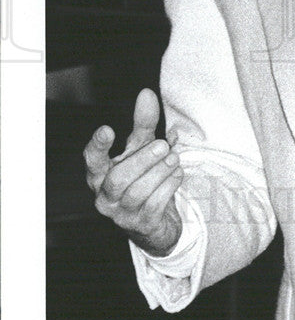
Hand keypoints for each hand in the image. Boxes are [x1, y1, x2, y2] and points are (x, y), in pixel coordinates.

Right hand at [84, 88, 182, 255]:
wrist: (155, 219)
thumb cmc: (142, 176)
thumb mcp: (142, 148)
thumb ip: (143, 124)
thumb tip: (147, 94)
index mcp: (100, 174)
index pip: (92, 160)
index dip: (98, 146)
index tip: (107, 129)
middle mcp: (105, 195)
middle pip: (118, 178)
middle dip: (143, 159)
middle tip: (164, 146)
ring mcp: (121, 213)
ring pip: (137, 192)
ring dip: (160, 171)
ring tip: (174, 158)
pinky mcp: (141, 224)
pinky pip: (155, 204)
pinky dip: (169, 185)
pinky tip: (177, 173)